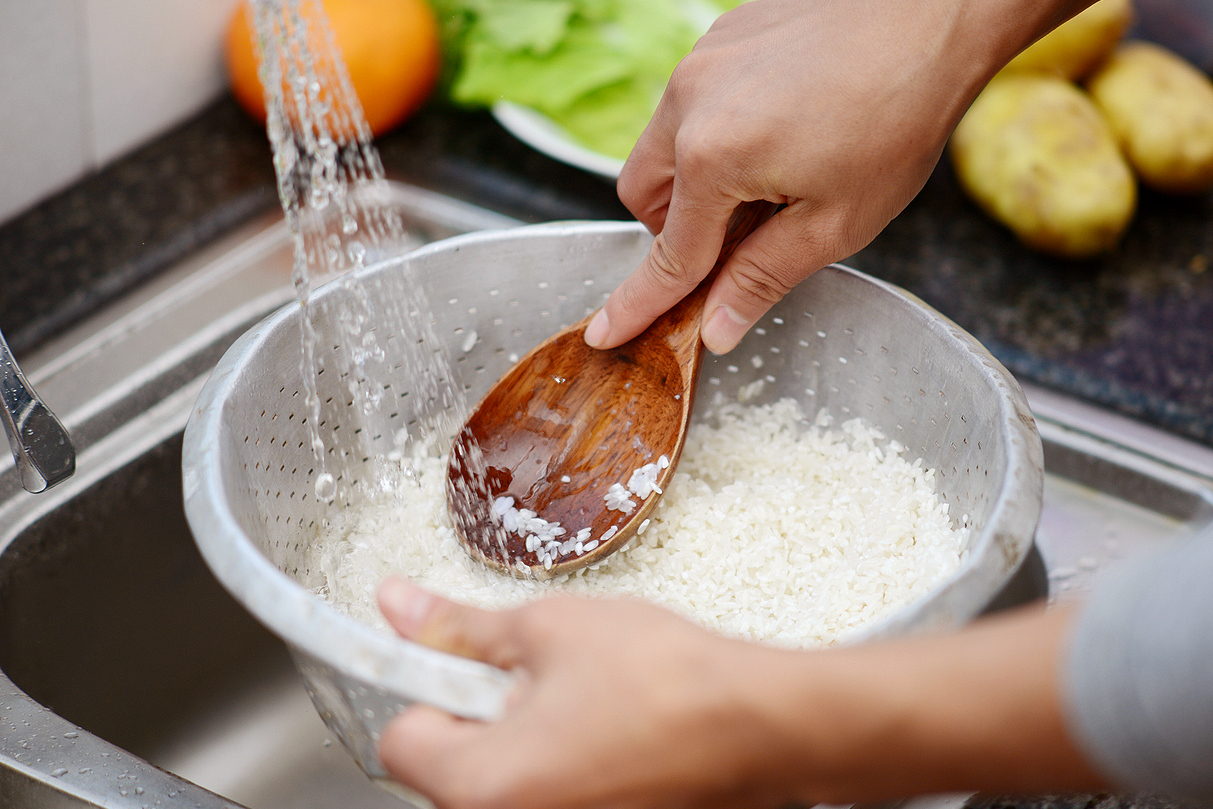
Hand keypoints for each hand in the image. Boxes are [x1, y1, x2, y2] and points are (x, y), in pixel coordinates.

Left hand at [376, 578, 1108, 808]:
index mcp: (483, 786)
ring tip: (580, 694)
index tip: (451, 653)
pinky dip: (559, 758)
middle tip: (533, 669)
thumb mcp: (549, 628)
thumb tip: (401, 608)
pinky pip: (546, 791)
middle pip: (447, 763)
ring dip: (520, 732)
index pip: (400, 737)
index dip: (426, 682)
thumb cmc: (670, 682)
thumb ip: (459, 626)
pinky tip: (604, 724)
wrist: (763, 725)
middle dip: (478, 708)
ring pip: (500, 777)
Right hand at [585, 0, 1079, 353]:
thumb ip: (762, 278)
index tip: (606, 333)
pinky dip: (717, 133)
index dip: (638, 304)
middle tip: (737, 239)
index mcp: (713, 158)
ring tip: (772, 177)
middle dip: (676, 229)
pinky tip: (781, 131)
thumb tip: (716, 328)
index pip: (667, 256)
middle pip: (643, 194)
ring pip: (663, 143)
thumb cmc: (899, 110)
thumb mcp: (836, 221)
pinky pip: (693, 102)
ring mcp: (701, 61)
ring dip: (697, 179)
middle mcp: (689, 103)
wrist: (935, 10)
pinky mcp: (721, 36)